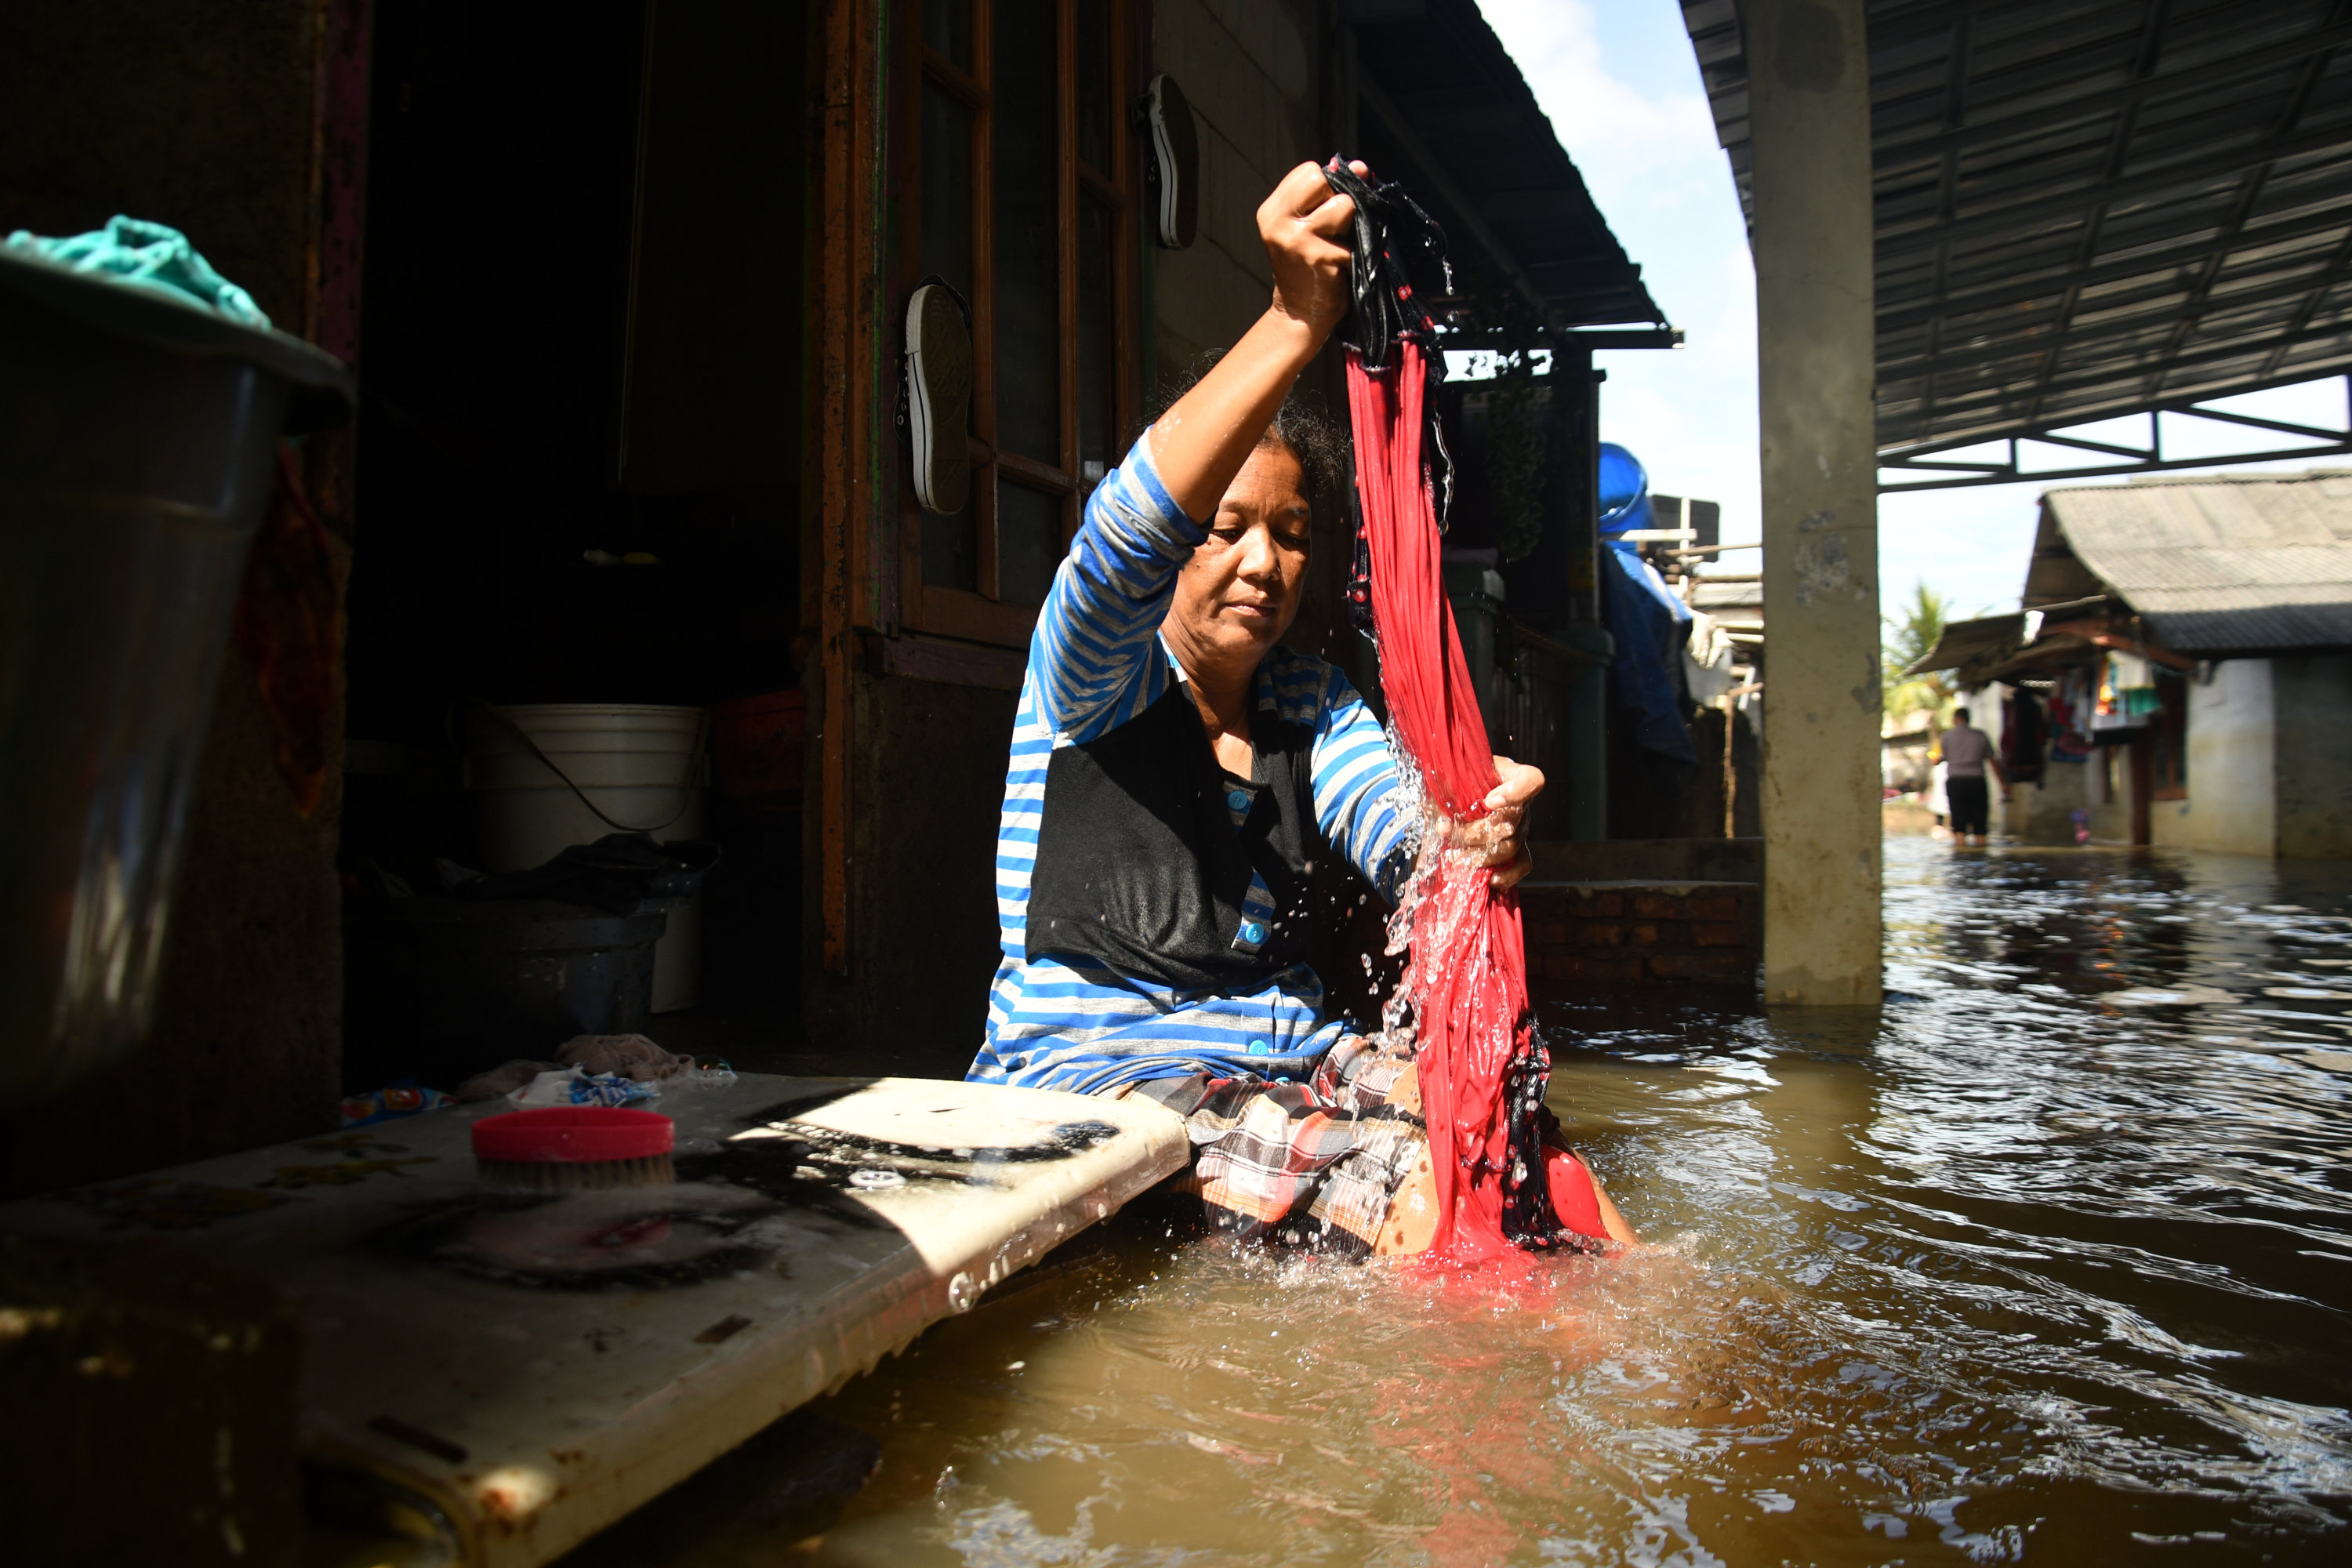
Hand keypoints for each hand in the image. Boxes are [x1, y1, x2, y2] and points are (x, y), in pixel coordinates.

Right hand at [1259, 160, 1363, 338]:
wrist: (1301, 313)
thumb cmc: (1308, 266)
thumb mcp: (1304, 226)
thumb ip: (1326, 196)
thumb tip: (1361, 167)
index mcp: (1272, 211)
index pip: (1309, 171)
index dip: (1325, 187)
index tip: (1323, 211)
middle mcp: (1279, 222)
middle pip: (1323, 179)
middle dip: (1336, 200)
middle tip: (1330, 229)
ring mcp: (1298, 239)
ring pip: (1344, 205)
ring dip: (1349, 224)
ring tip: (1337, 244)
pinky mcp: (1321, 257)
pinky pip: (1354, 238)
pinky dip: (1354, 251)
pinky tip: (1340, 265)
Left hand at [1454, 756, 1544, 889]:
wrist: (1463, 792)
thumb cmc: (1460, 780)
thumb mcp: (1454, 776)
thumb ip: (1449, 792)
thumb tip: (1444, 824)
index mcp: (1512, 777)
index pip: (1530, 780)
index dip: (1515, 792)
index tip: (1490, 801)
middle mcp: (1522, 803)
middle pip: (1510, 822)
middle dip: (1475, 833)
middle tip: (1452, 834)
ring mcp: (1521, 827)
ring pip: (1509, 847)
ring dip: (1480, 855)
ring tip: (1455, 856)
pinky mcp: (1519, 848)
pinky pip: (1522, 864)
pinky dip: (1508, 875)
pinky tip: (1490, 879)